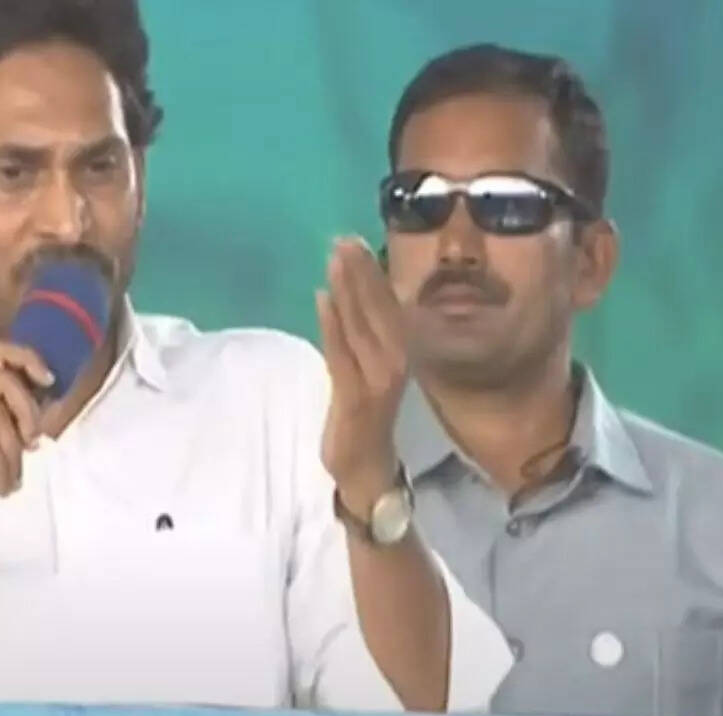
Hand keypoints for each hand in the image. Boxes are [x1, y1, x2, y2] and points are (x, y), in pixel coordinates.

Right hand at [0, 342, 53, 520]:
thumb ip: (13, 419)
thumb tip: (51, 412)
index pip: (1, 353)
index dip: (29, 360)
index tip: (49, 381)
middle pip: (6, 381)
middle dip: (27, 414)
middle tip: (33, 445)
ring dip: (12, 453)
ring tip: (13, 481)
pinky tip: (0, 486)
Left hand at [316, 236, 407, 515]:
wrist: (366, 468)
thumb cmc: (363, 415)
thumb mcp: (367, 368)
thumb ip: (362, 335)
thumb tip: (351, 293)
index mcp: (399, 352)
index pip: (387, 305)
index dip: (372, 273)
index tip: (357, 242)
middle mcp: (395, 361)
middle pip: (377, 309)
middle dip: (360, 273)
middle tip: (343, 239)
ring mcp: (378, 380)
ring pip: (361, 326)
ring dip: (348, 290)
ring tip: (334, 260)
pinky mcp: (356, 398)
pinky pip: (342, 355)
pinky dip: (333, 326)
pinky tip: (323, 299)